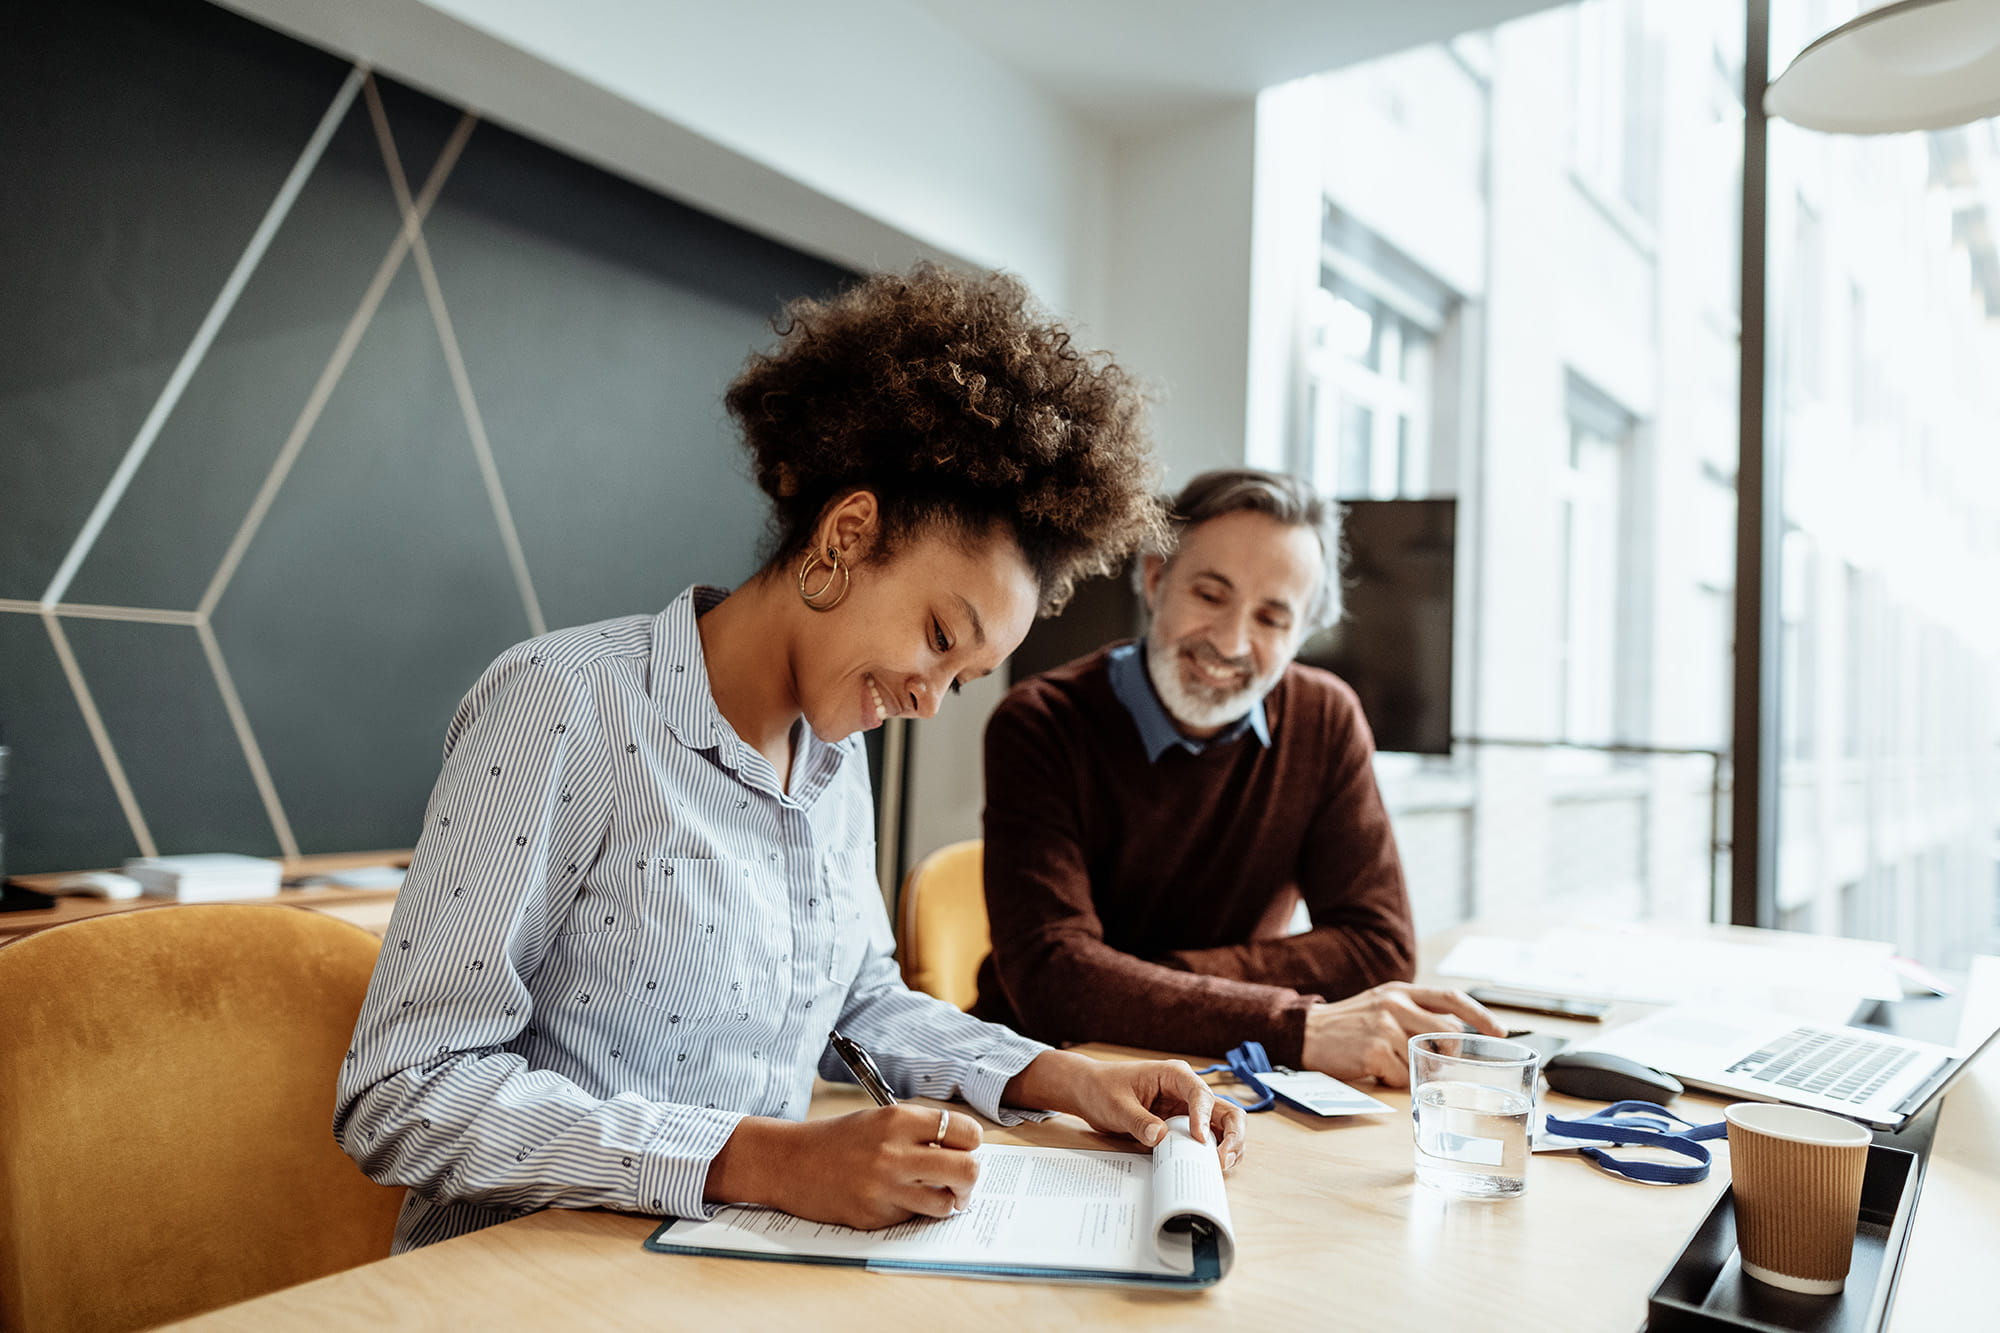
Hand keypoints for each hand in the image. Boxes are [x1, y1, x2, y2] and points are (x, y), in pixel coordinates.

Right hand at [704, 1103, 981, 1229]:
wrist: (790, 1163)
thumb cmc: (837, 1140)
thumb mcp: (879, 1121)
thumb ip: (918, 1131)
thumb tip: (963, 1147)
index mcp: (898, 1120)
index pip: (965, 1131)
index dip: (973, 1143)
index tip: (968, 1148)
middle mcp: (895, 1153)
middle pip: (967, 1169)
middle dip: (972, 1179)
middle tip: (963, 1181)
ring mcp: (885, 1188)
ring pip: (947, 1202)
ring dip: (947, 1201)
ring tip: (935, 1194)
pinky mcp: (876, 1215)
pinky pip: (913, 1217)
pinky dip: (914, 1211)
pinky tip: (897, 1200)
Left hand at [1005, 1049, 1245, 1170]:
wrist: (1089, 1091)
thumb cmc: (1102, 1088)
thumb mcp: (1116, 1105)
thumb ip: (1138, 1121)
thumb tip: (1160, 1137)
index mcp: (1175, 1075)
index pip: (1201, 1095)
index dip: (1204, 1118)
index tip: (1198, 1140)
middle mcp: (1188, 1091)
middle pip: (1226, 1110)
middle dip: (1232, 1135)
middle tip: (1221, 1160)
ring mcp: (1188, 1109)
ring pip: (1223, 1127)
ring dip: (1228, 1146)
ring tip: (1220, 1167)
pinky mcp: (1183, 1125)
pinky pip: (1207, 1139)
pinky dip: (1213, 1153)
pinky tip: (1209, 1168)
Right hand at [1301, 982, 1506, 1086]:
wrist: (1306, 1032)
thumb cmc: (1349, 1024)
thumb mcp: (1382, 1005)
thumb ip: (1414, 1014)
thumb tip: (1454, 1039)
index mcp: (1401, 990)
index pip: (1451, 998)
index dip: (1480, 1015)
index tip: (1500, 1031)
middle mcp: (1396, 1004)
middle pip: (1448, 1032)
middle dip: (1450, 1053)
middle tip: (1436, 1063)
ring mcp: (1386, 1026)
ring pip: (1426, 1057)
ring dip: (1413, 1068)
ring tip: (1389, 1062)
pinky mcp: (1375, 1050)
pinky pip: (1403, 1075)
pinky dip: (1394, 1079)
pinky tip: (1375, 1069)